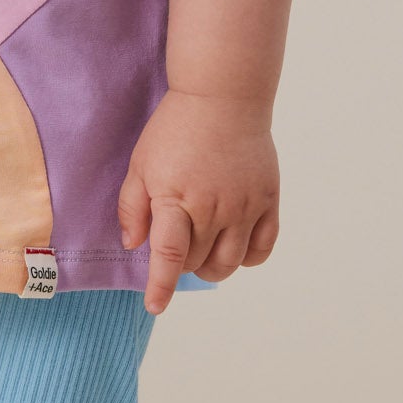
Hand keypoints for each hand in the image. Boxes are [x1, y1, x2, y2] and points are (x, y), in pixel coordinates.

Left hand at [117, 90, 279, 312]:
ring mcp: (245, 206)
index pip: (169, 255)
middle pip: (196, 262)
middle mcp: (215, 208)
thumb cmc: (175, 129)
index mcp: (177, 198)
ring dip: (211, 268)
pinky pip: (262, 248)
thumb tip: (134, 245)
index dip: (160, 285)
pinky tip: (233, 246)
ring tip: (202, 253)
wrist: (223, 97)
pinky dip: (247, 258)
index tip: (154, 306)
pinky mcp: (268, 200)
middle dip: (180, 263)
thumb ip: (133, 207)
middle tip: (175, 244)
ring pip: (229, 263)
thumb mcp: (141, 163)